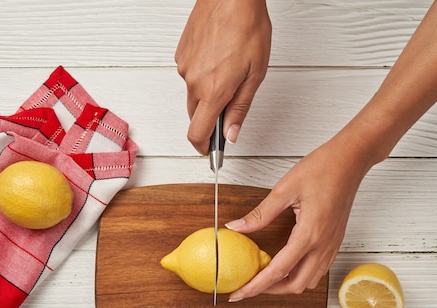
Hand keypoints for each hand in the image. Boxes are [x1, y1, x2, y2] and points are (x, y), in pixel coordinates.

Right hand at [175, 0, 271, 153]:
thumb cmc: (248, 27)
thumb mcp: (255, 74)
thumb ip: (240, 108)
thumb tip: (232, 134)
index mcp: (213, 91)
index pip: (197, 134)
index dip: (203, 148)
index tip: (210, 151)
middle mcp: (193, 82)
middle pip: (194, 116)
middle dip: (210, 118)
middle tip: (229, 105)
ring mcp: (184, 67)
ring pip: (192, 95)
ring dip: (207, 93)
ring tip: (228, 70)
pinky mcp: (180, 54)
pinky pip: (190, 75)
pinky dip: (202, 75)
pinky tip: (217, 58)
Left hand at [226, 137, 368, 300]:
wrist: (351, 160)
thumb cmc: (323, 169)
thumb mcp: (284, 189)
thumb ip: (260, 214)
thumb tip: (236, 227)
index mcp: (309, 234)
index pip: (278, 271)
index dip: (256, 286)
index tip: (238, 293)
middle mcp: (323, 245)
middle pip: (296, 285)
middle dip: (270, 290)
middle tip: (249, 286)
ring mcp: (332, 245)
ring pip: (309, 280)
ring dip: (286, 284)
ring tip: (265, 276)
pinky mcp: (335, 241)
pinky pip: (318, 269)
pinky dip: (300, 274)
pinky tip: (286, 264)